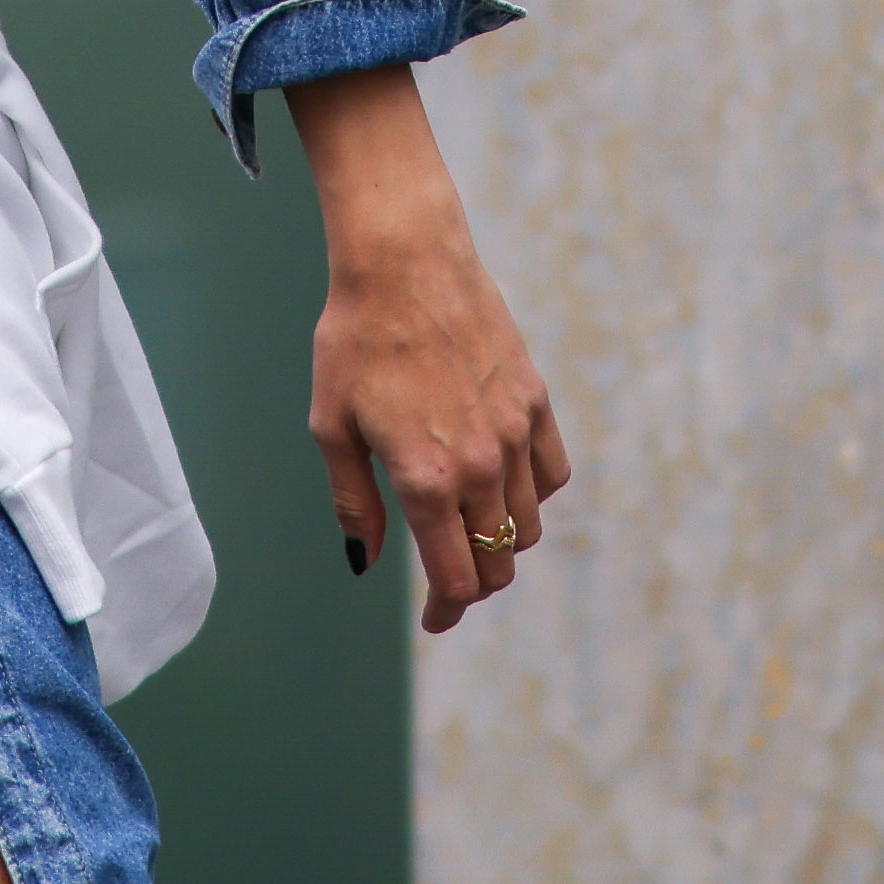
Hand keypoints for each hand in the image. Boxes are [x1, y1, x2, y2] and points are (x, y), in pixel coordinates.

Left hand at [287, 67, 573, 635]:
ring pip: (528, 524)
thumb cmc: (355, 341)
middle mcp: (482, 464)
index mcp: (428, 480)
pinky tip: (503, 486)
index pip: (457, 578)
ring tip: (470, 533)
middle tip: (448, 584)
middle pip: (499, 561)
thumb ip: (355, 504)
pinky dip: (532, 496)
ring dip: (501, 542)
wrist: (405, 261)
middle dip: (474, 585)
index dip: (446, 612)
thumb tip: (367, 561)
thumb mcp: (332, 428)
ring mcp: (515, 433)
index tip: (435, 622)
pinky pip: (551, 475)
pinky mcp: (535, 401)